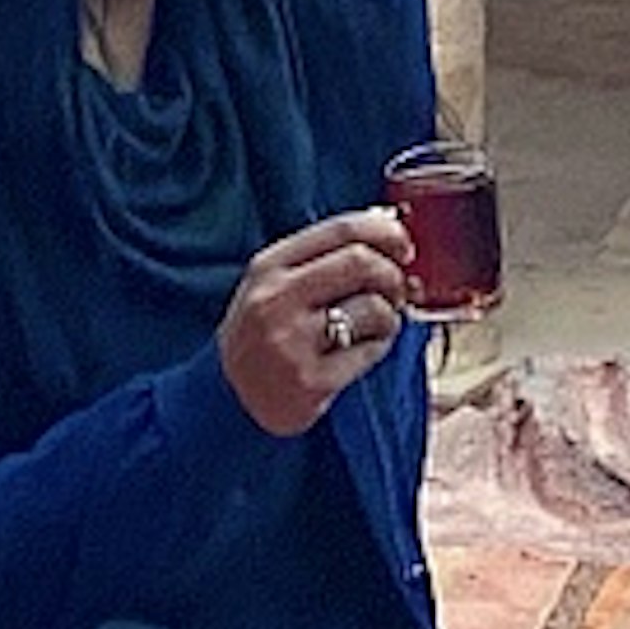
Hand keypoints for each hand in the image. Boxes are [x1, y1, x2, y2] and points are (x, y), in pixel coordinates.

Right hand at [216, 207, 414, 436]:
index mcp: (268, 267)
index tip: (403, 244)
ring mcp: (291, 343)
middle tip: (398, 287)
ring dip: (390, 314)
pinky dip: (380, 345)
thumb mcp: (273, 284)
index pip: (340, 229)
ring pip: (372, 307)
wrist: (226, 402)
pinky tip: (367, 348)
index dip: (384, 231)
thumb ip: (321, 256)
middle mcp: (276, 301)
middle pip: (361, 262)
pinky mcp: (311, 383)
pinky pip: (369, 351)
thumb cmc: (261, 334)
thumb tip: (388, 226)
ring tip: (381, 322)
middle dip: (392, 273)